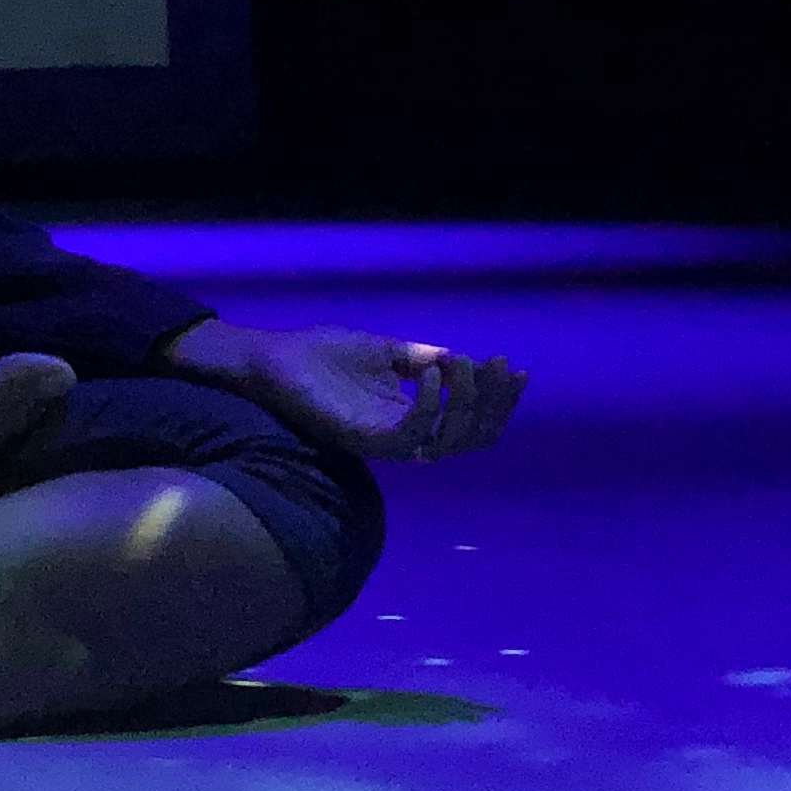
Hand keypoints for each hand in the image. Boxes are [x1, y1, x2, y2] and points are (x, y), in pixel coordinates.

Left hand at [161, 320, 525, 461]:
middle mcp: (404, 434)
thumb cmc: (322, 355)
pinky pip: (413, 435)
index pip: (471, 421)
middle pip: (471, 437)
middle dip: (494, 402)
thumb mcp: (384, 350)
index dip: (498, 399)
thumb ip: (421, 358)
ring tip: (462, 365)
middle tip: (501, 367)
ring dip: (467, 402)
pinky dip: (432, 406)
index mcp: (411, 416)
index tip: (514, 367)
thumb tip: (461, 358)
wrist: (275, 357)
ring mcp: (386, 439)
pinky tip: (434, 373)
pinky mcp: (365, 437)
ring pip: (449, 440)